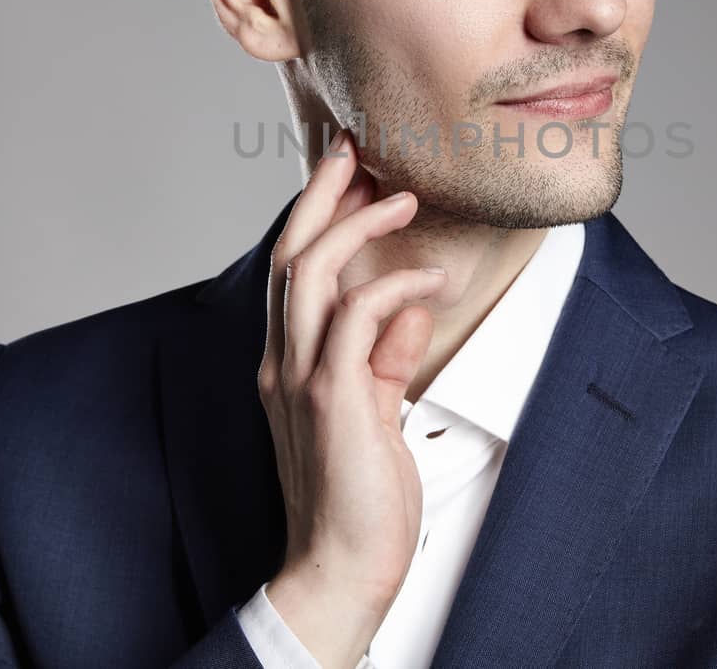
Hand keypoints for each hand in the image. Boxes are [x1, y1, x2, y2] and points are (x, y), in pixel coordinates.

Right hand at [258, 130, 442, 668]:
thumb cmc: (361, 496)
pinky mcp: (334, 399)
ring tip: (402, 196)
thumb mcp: (377, 411)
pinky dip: (397, 287)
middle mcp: (283, 362)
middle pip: (291, 252)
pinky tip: (433, 279)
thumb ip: (387, 356)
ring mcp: (301, 378)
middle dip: (322, 192)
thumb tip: (412, 303)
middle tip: (356, 147)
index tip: (343, 167)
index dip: (314, 213)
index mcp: (287, 363)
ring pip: (312, 272)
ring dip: (357, 224)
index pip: (293, 269)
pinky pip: (360, 319)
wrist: (340, 568)